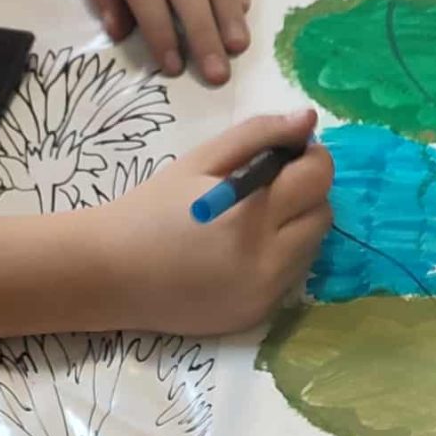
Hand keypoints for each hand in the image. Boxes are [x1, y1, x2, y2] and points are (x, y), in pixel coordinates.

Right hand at [84, 109, 332, 337]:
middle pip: (323, 216)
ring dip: (297, 226)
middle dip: (307, 194)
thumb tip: (307, 120)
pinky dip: (280, 257)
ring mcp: (266, 293)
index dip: (312, 158)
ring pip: (312, 249)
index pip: (317, 178)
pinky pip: (290, 277)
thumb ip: (257, 135)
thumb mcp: (200, 160)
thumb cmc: (151, 209)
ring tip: (255, 219)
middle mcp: (268, 260)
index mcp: (252, 214)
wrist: (112, 274)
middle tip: (272, 186)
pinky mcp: (259, 315)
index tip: (290, 154)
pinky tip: (244, 250)